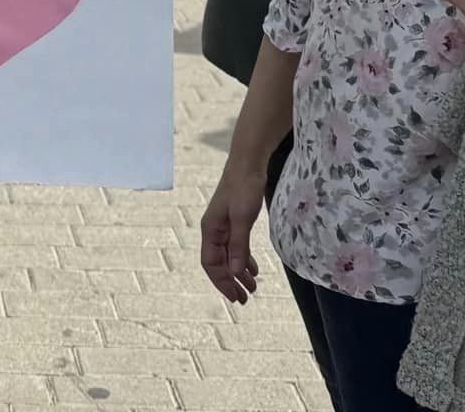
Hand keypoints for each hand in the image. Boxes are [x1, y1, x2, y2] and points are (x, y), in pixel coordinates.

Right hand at [200, 162, 267, 303]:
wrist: (248, 164)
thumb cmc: (243, 187)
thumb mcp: (242, 218)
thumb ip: (239, 245)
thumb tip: (237, 272)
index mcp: (210, 230)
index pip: (210, 264)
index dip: (221, 282)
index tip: (236, 297)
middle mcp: (214, 230)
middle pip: (219, 263)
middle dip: (230, 282)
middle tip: (245, 299)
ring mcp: (224, 226)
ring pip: (228, 257)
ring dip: (239, 273)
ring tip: (253, 288)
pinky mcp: (234, 222)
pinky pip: (236, 248)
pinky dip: (244, 261)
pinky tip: (254, 269)